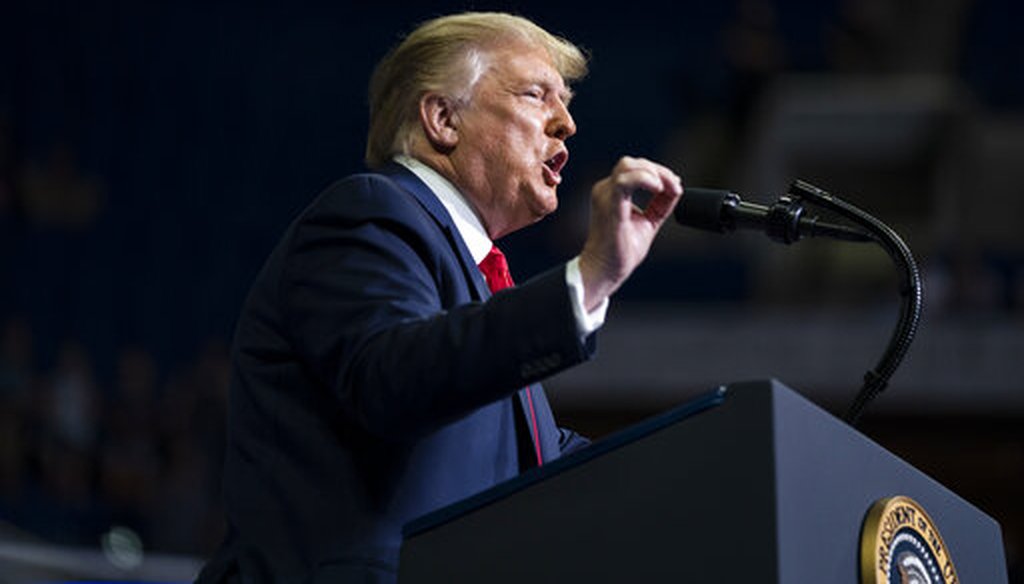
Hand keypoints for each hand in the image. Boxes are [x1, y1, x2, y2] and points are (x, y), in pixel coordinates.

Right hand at [578, 156, 682, 310]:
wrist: (606, 270)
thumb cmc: (621, 250)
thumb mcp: (648, 221)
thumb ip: (660, 203)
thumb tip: (676, 187)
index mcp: (612, 192)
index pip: (634, 169)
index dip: (658, 172)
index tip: (675, 186)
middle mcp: (605, 190)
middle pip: (632, 163)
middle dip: (658, 170)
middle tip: (675, 186)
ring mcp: (605, 195)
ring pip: (628, 166)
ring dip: (653, 173)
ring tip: (665, 188)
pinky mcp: (609, 205)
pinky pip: (624, 181)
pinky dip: (645, 179)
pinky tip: (657, 189)